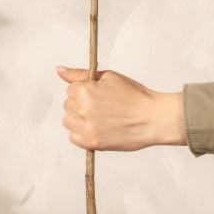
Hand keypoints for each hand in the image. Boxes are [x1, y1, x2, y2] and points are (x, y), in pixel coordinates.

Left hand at [56, 66, 186, 151]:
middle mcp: (83, 109)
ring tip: (100, 118)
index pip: (71, 89)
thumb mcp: (109, 77)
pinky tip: (98, 129)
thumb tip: (58, 70)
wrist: (154, 118)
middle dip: (81, 104)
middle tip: (103, 106)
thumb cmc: (135, 96)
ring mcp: (86, 127)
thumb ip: (80, 74)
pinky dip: (82, 134)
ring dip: (80, 119)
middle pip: (68, 105)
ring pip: (68, 121)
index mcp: (85, 90)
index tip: (100, 95)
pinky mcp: (91, 143)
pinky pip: (74, 138)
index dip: (85, 91)